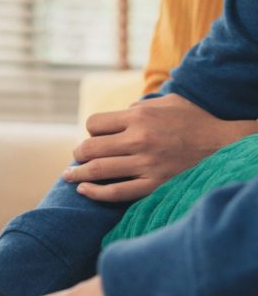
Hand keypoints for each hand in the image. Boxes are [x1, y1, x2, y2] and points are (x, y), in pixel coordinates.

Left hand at [64, 94, 256, 201]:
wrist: (225, 146)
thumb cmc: (195, 121)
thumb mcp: (168, 102)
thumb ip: (140, 106)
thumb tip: (119, 113)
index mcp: (140, 117)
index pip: (94, 124)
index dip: (90, 131)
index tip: (93, 137)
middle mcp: (139, 140)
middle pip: (89, 147)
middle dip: (78, 153)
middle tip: (76, 158)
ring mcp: (145, 164)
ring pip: (97, 170)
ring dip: (77, 174)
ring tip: (69, 176)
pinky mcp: (153, 185)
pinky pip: (115, 193)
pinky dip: (94, 193)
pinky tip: (83, 191)